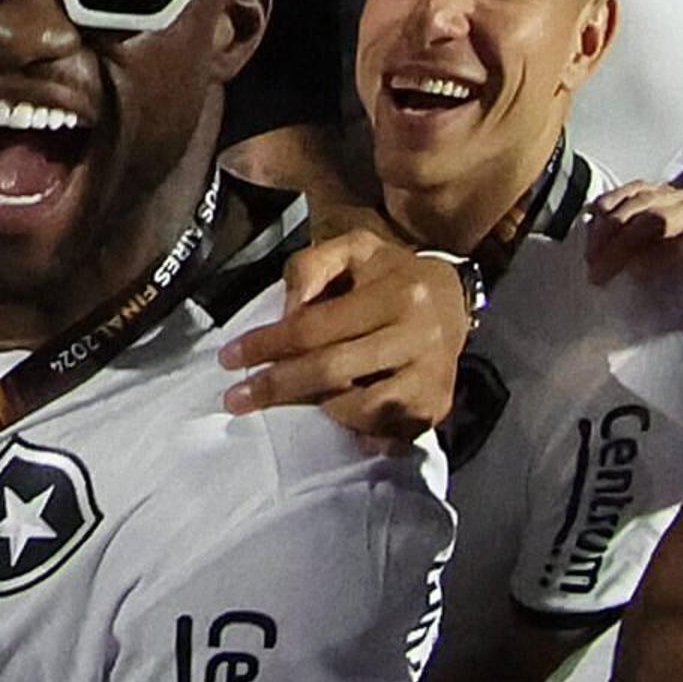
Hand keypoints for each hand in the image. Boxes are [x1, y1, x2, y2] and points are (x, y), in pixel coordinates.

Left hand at [219, 226, 467, 439]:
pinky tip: (338, 427)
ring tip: (297, 400)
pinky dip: (359, 432)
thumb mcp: (351, 249)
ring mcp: (432, 377)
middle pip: (334, 371)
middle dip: (277, 387)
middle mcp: (418, 337)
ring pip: (362, 408)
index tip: (229, 358)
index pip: (317, 326)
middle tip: (234, 399)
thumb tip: (286, 310)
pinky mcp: (438, 405)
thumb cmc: (389, 272)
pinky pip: (390, 431)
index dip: (268, 344)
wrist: (454, 297)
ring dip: (320, 409)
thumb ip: (310, 267)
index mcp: (396, 294)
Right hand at [588, 181, 682, 346]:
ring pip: (638, 202)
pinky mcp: (654, 188)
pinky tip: (593, 223)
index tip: (633, 273)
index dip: (660, 252)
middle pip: (658, 218)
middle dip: (622, 244)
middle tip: (597, 271)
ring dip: (608, 229)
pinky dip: (607, 206)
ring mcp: (675, 195)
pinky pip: (627, 190)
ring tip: (590, 256)